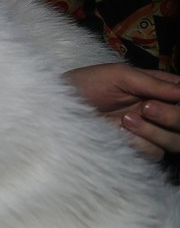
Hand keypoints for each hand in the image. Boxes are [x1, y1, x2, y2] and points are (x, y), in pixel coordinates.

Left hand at [64, 62, 179, 160]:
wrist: (59, 107)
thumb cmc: (86, 83)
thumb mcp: (119, 75)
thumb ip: (153, 83)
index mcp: (159, 88)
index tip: (174, 99)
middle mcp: (160, 109)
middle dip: (173, 116)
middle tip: (147, 108)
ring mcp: (150, 130)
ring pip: (176, 141)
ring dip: (156, 131)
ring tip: (127, 119)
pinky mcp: (137, 147)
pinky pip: (156, 152)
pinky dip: (142, 143)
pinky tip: (121, 132)